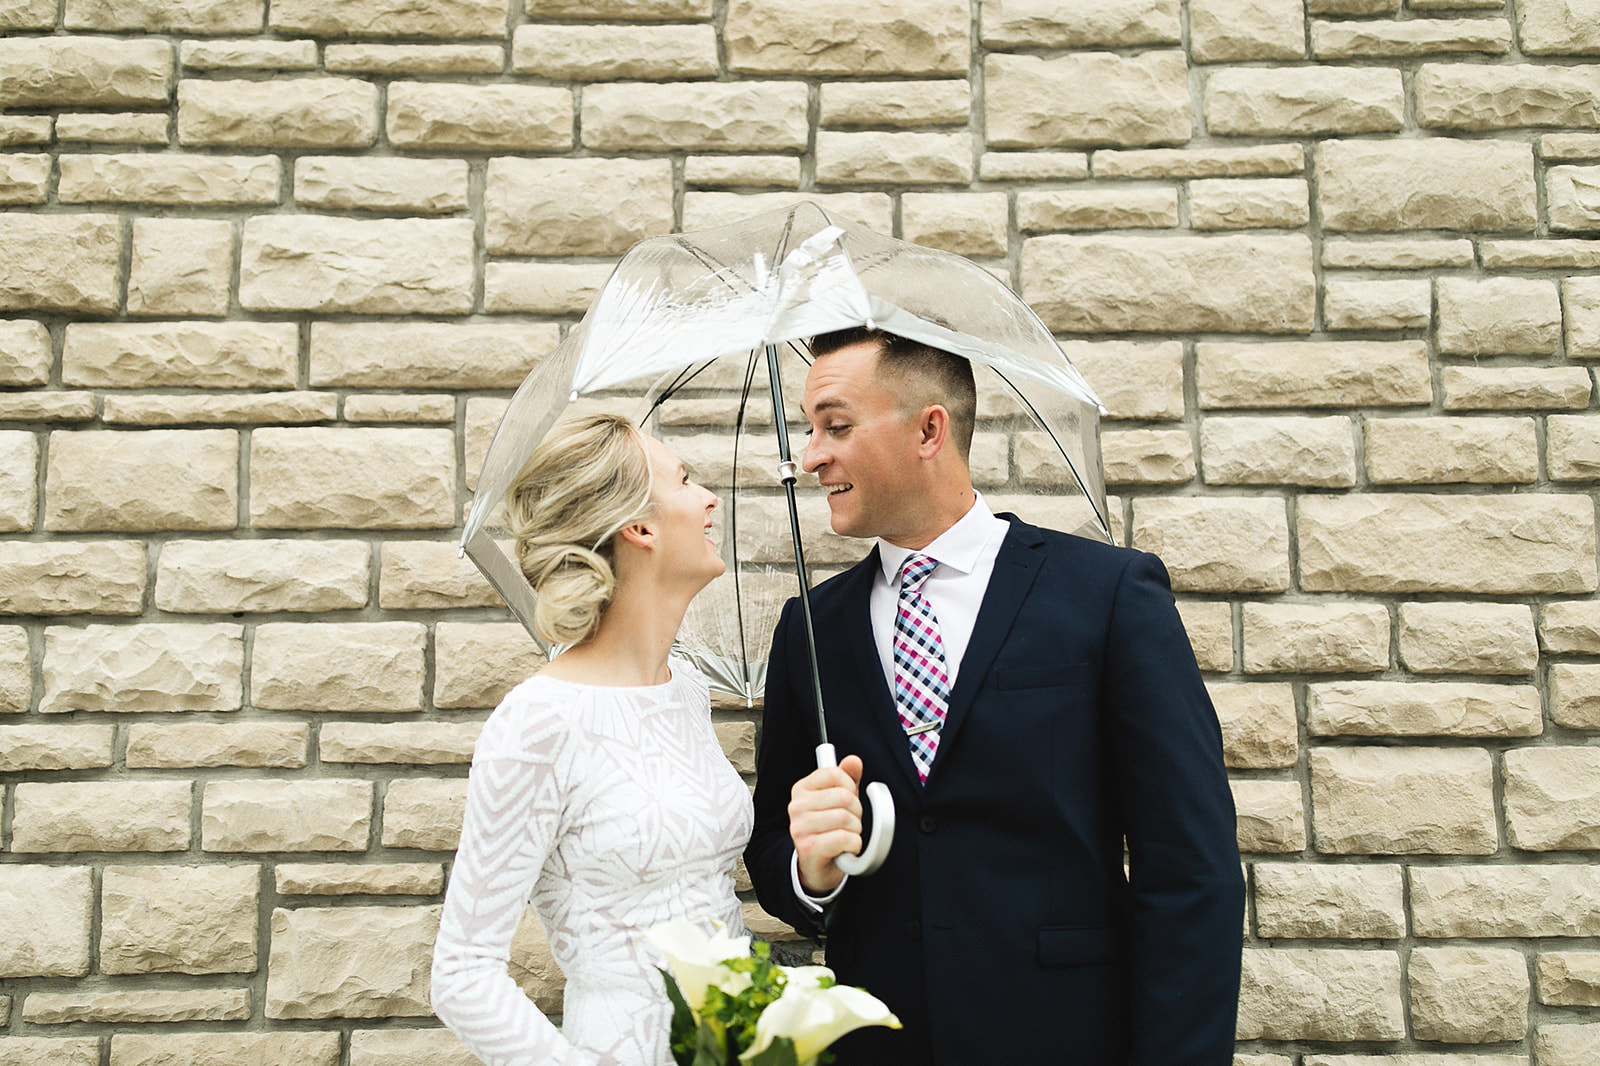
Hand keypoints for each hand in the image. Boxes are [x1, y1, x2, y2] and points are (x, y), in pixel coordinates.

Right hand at [789, 754, 863, 895]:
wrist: (818, 867)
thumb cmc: (829, 830)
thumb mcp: (839, 800)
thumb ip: (847, 778)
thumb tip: (854, 761)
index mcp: (801, 789)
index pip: (834, 774)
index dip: (850, 786)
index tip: (849, 798)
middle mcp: (796, 806)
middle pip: (844, 797)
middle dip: (856, 811)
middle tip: (850, 822)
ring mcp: (799, 827)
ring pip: (845, 818)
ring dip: (855, 830)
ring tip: (847, 835)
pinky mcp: (808, 847)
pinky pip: (844, 838)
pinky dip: (854, 844)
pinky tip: (846, 848)